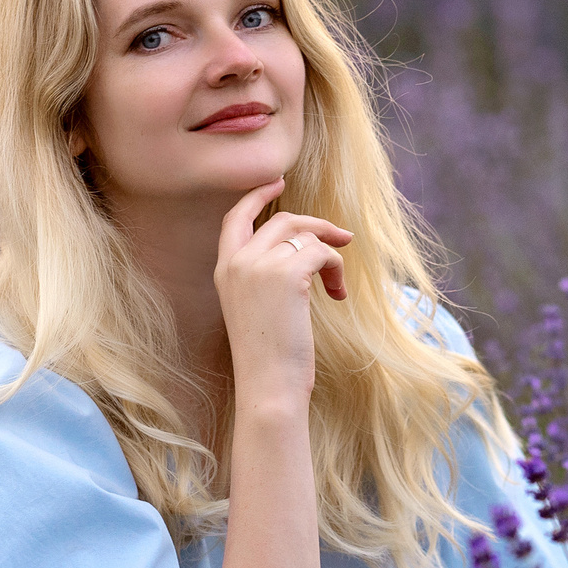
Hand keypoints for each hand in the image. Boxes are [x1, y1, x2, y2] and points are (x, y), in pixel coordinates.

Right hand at [214, 179, 351, 414]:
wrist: (269, 385)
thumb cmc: (268, 357)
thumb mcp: (256, 309)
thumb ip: (264, 277)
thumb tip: (302, 251)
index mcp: (224, 270)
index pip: (235, 218)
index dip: (257, 196)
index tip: (278, 182)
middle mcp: (237, 262)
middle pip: (283, 221)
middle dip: (317, 225)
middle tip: (343, 236)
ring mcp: (259, 265)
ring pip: (306, 235)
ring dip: (331, 255)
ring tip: (336, 286)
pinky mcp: (287, 273)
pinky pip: (323, 253)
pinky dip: (336, 270)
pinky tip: (336, 296)